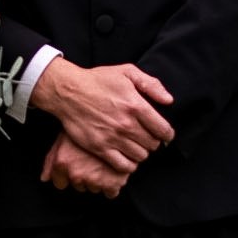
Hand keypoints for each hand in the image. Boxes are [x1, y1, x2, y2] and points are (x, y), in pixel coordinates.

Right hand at [28, 59, 174, 173]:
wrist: (68, 92)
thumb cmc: (98, 80)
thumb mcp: (127, 72)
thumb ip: (151, 84)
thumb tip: (169, 100)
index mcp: (136, 105)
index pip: (163, 130)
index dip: (167, 134)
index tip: (164, 134)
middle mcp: (126, 124)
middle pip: (153, 144)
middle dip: (153, 141)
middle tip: (146, 137)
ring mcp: (113, 138)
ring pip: (140, 156)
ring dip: (141, 152)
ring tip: (135, 145)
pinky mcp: (100, 148)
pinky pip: (123, 166)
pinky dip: (129, 164)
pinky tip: (126, 156)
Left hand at [42, 130, 126, 196]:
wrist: (113, 118)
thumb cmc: (86, 123)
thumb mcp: (64, 137)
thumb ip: (51, 160)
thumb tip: (45, 178)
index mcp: (62, 163)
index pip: (60, 184)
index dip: (67, 176)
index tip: (75, 167)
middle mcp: (76, 173)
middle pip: (78, 185)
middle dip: (85, 175)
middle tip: (91, 161)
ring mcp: (94, 179)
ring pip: (95, 188)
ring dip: (99, 179)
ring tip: (103, 163)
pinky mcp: (113, 182)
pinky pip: (111, 192)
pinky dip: (114, 184)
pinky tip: (113, 171)